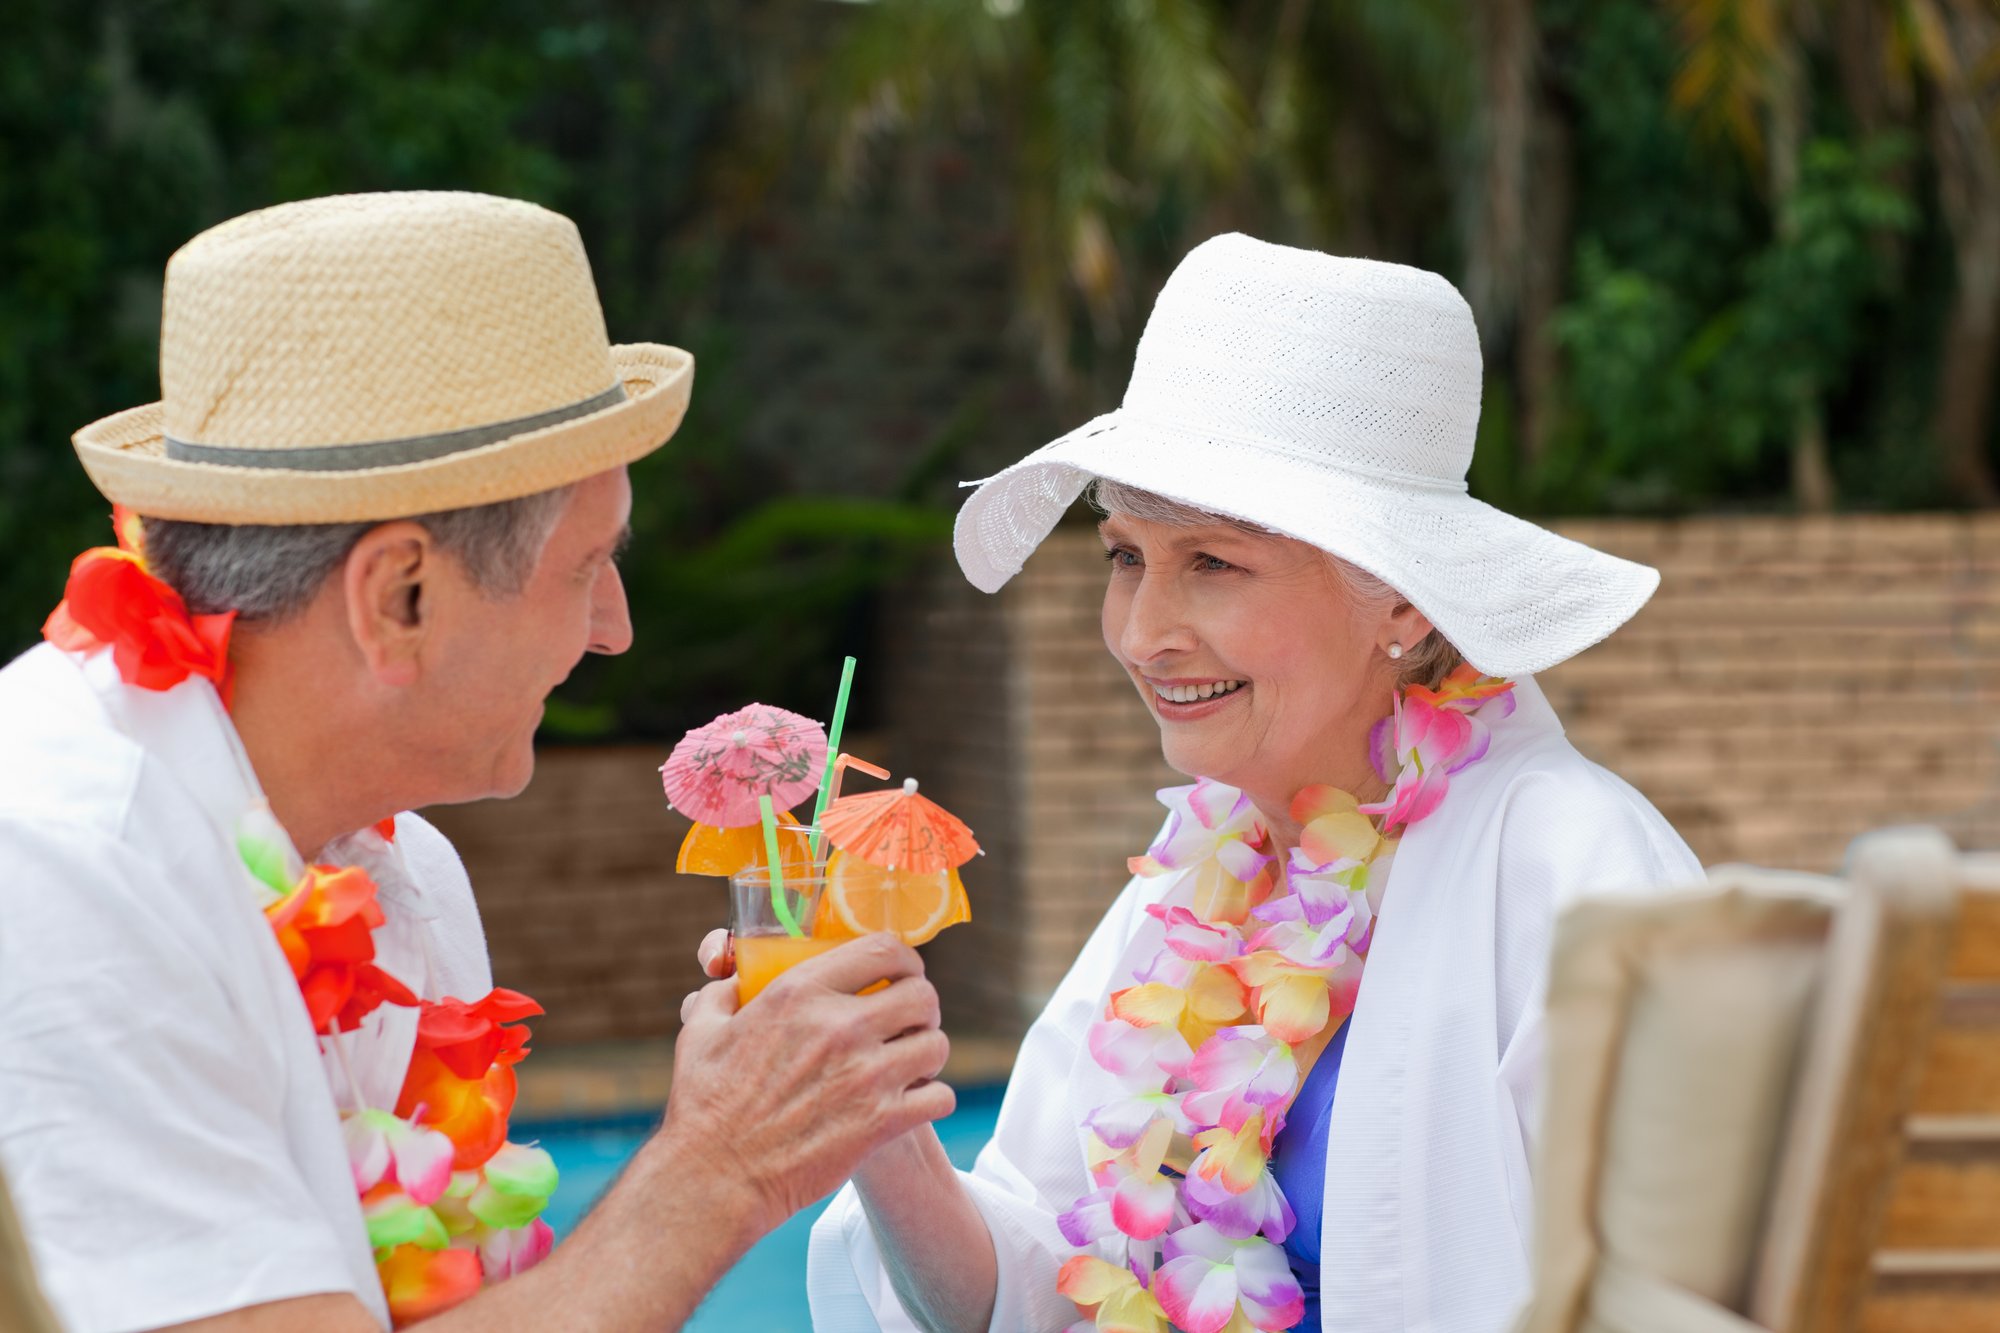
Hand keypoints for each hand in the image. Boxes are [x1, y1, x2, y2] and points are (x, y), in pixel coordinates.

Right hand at [663, 934, 954, 1233]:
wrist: (715, 1179)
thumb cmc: (703, 1106)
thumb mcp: (701, 1031)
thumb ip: (724, 993)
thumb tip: (733, 978)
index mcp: (800, 992)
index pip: (883, 948)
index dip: (903, 959)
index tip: (901, 973)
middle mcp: (840, 1026)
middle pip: (922, 995)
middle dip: (922, 1007)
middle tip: (909, 1023)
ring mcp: (865, 1075)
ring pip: (936, 1045)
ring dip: (927, 1053)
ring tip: (911, 1065)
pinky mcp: (881, 1123)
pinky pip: (939, 1097)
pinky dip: (932, 1099)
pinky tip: (912, 1102)